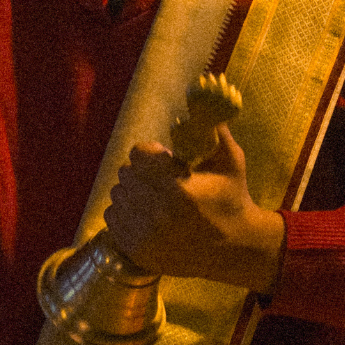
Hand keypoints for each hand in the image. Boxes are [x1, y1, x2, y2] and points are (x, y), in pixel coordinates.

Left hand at [103, 128, 284, 294]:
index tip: (165, 159)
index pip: (139, 153)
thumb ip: (214, 129)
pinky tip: (145, 213)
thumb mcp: (231, 160)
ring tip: (153, 195)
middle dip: (142, 170)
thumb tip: (203, 94)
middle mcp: (157, 212)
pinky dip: (124, 212)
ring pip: (117, 194)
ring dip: (132, 190)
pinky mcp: (135, 250)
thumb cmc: (232, 199)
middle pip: (126, 173)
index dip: (151, 152)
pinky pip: (112, 217)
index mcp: (179, 188)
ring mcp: (143, 234)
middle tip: (159, 177)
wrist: (233, 249)